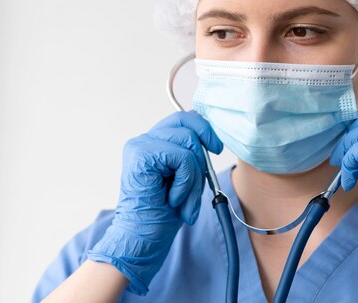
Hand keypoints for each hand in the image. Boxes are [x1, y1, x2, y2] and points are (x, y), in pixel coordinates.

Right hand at [87, 111, 222, 294]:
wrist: (142, 239)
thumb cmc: (163, 212)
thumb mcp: (186, 177)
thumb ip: (193, 156)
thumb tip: (214, 141)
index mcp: (153, 142)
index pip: (183, 118)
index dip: (204, 128)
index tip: (216, 147)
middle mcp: (144, 139)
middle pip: (186, 121)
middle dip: (205, 142)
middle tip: (208, 169)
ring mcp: (141, 146)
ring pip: (189, 142)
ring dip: (195, 174)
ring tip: (183, 197)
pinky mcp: (142, 156)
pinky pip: (183, 158)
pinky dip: (186, 182)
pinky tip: (173, 198)